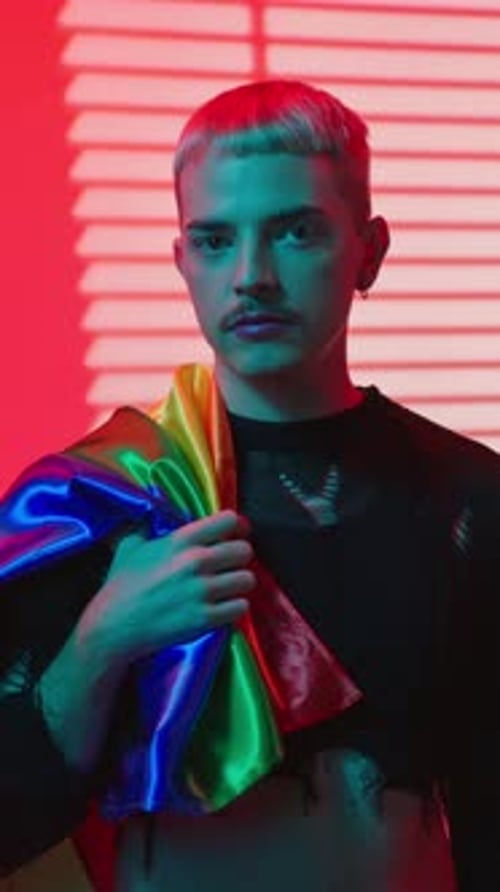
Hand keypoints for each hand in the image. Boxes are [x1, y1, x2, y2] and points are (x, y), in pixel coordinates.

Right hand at [77, 510, 254, 670]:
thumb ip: (149, 527)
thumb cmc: (121, 585)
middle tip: (229, 566)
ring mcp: (202, 591)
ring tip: (227, 588)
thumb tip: (154, 509)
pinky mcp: (205, 619)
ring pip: (247, 580)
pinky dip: (234, 608)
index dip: (235, 527)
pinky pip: (241, 607)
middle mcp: (195, 561)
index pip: (229, 520)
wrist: (113, 626)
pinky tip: (222, 607)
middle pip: (244, 550)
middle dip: (239, 558)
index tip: (234, 535)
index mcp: (181, 540)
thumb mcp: (132, 545)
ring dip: (239, 584)